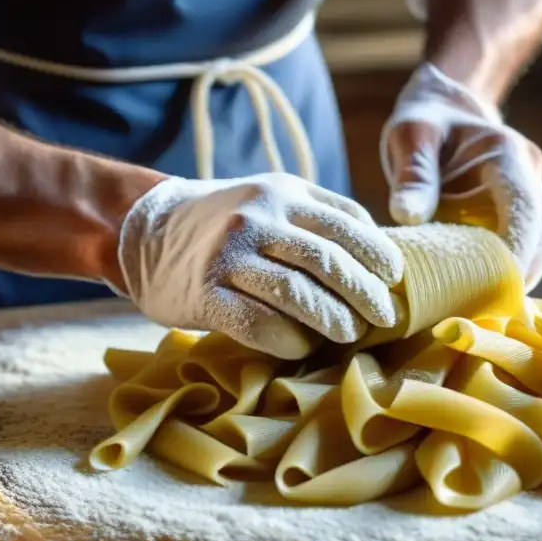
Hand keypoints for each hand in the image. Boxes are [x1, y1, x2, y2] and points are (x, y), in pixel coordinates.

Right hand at [118, 172, 403, 358]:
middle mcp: (256, 218)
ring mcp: (228, 255)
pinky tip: (303, 347)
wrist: (146, 231)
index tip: (395, 280)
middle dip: (364, 294)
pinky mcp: (204, 293)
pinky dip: (288, 341)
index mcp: (283, 192)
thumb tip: (381, 253)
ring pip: (296, 294)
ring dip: (332, 320)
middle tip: (383, 317)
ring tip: (350, 334)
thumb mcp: (273, 198)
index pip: (346, 223)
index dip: (378, 254)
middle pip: (327, 261)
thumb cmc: (227, 222)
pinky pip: (257, 324)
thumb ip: (319, 216)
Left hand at [380, 63, 541, 291]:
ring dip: (520, 272)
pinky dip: (511, 268)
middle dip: (522, 271)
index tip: (505, 283)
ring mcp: (531, 194)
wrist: (445, 107)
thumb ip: (413, 175)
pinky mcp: (521, 213)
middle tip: (484, 307)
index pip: (525, 206)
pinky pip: (529, 245)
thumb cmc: (425, 121)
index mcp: (506, 154)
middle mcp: (529, 174)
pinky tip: (482, 289)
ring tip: (481, 303)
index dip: (520, 248)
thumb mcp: (411, 137)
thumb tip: (408, 217)